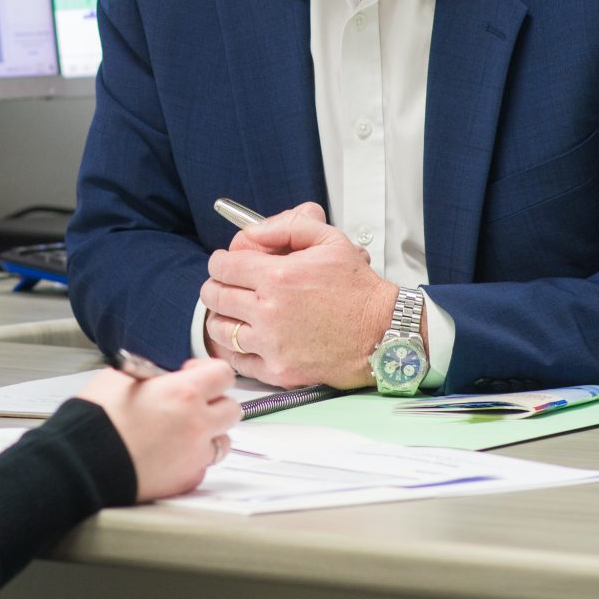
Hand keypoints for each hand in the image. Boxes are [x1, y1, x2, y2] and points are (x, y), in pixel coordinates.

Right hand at [73, 358, 243, 501]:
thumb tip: (160, 376)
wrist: (81, 464)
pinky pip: (202, 465)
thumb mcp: (119, 378)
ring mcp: (195, 455)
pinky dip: (191, 459)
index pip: (223, 374)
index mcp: (183, 393)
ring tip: (181, 433)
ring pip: (223, 441)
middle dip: (215, 404)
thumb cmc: (94, 421)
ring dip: (208, 434)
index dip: (208, 372)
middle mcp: (197, 424)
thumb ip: (152, 375)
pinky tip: (168, 455)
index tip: (192, 375)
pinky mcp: (187, 480)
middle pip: (232, 409)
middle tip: (191, 405)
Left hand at [201, 204, 394, 387]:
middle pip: (215, 297)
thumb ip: (286, 228)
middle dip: (216, 287)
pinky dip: (233, 349)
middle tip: (225, 286)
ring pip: (220, 330)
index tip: (225, 264)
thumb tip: (251, 232)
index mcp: (277, 277)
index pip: (223, 266)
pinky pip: (237, 360)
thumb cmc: (359, 290)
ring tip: (232, 312)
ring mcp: (272, 344)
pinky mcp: (278, 370)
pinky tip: (243, 338)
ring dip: (220, 318)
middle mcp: (269, 311)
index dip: (220, 262)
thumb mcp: (329, 240)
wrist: (383, 333)